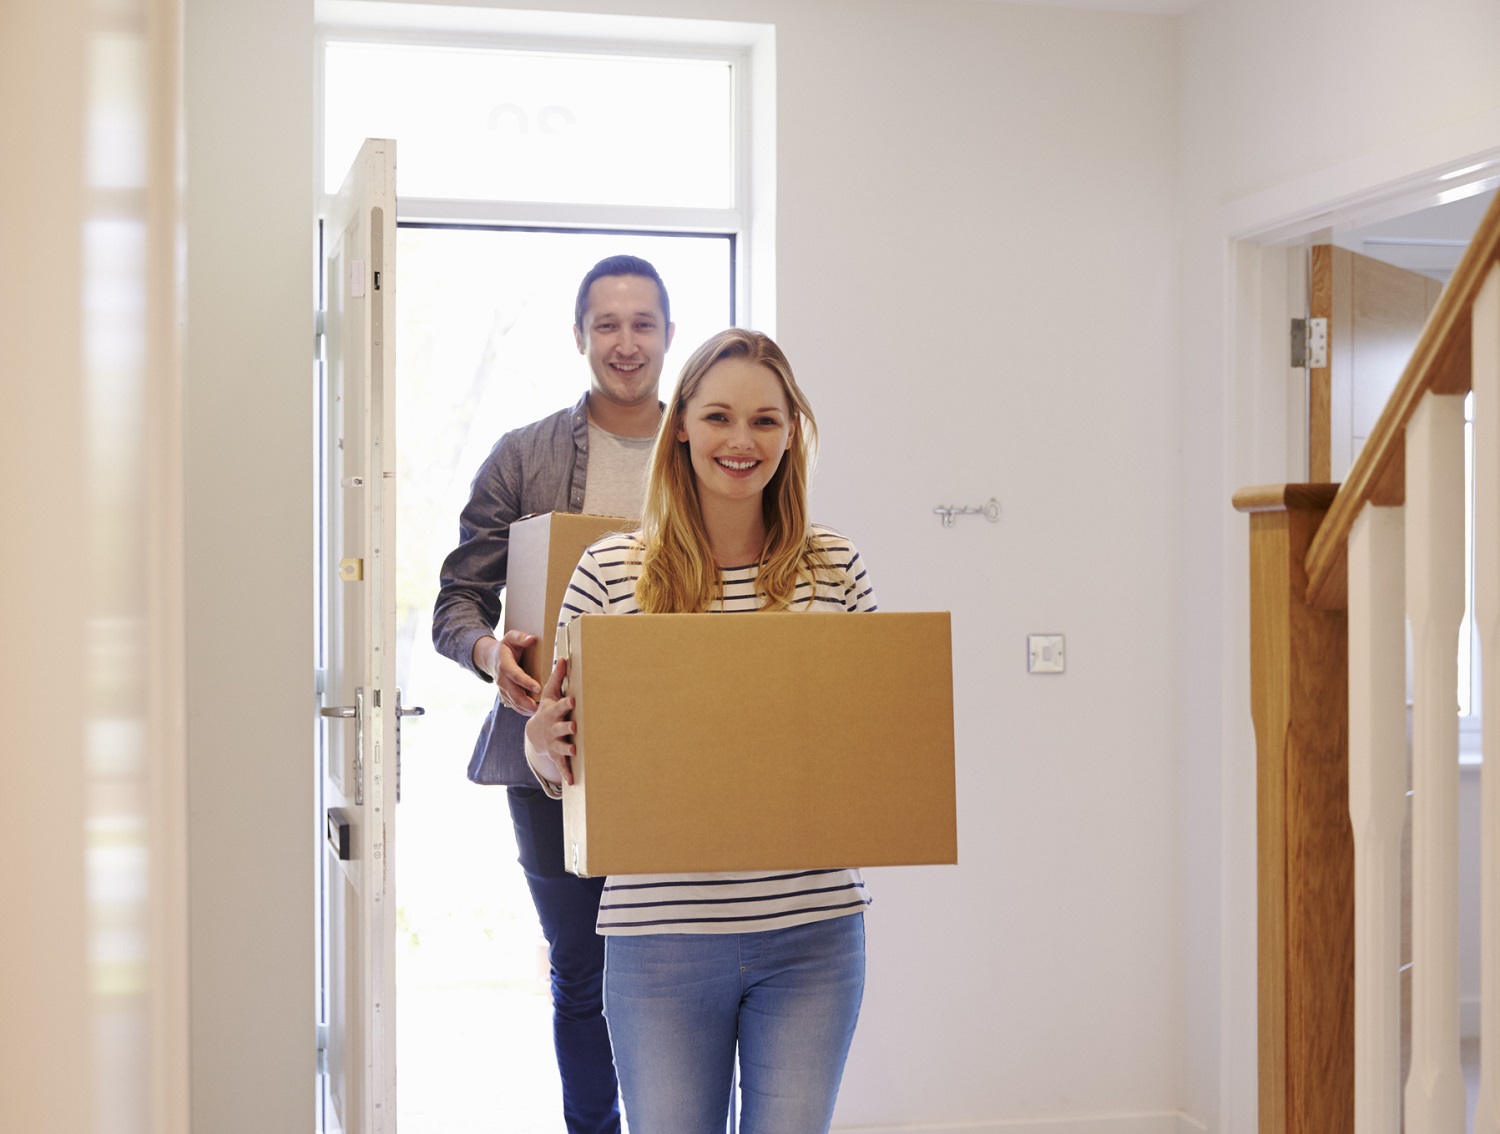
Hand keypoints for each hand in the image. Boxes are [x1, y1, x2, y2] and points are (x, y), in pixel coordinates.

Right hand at [473, 630, 541, 715]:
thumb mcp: (511, 637)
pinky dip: (522, 710)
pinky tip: (533, 712)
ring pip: (514, 702)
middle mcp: (502, 680)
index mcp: (505, 665)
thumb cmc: (506, 647)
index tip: (538, 688)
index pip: (516, 676)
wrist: (491, 658)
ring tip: (540, 712)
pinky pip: (513, 705)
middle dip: (526, 702)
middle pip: (514, 694)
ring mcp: (502, 689)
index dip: (526, 682)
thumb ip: (520, 637)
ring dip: (526, 708)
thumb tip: (531, 639)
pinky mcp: (505, 695)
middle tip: (540, 708)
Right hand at [524, 658, 575, 787]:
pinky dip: (567, 773)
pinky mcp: (557, 756)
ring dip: (568, 749)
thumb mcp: (550, 694)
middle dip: (567, 727)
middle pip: (561, 727)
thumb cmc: (548, 710)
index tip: (573, 699)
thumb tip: (564, 657)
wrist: (535, 733)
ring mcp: (555, 743)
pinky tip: (573, 781)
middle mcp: (554, 729)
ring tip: (575, 750)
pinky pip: (562, 765)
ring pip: (562, 747)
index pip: (561, 706)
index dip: (566, 703)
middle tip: (573, 726)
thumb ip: (557, 678)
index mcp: (554, 713)